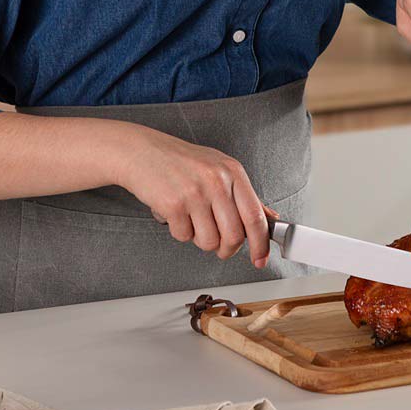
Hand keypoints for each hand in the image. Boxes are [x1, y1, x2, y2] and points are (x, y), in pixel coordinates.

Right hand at [122, 125, 273, 267]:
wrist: (140, 151)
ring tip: (191, 218)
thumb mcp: (218, 169)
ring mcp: (195, 193)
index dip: (260, 244)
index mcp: (233, 172)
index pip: (255, 216)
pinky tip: (175, 212)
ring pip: (209, 242)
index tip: (260, 258)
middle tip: (218, 244)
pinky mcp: (173, 204)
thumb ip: (244, 196)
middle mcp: (216, 181)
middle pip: (234, 236)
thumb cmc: (180, 161)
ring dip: (199, 239)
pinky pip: (183, 236)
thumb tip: (269, 218)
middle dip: (226, 249)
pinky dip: (179, 230)